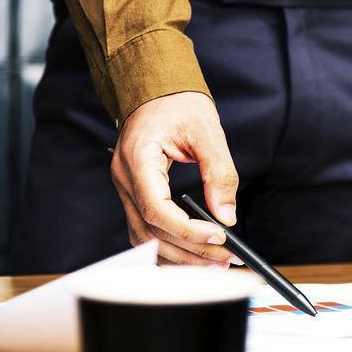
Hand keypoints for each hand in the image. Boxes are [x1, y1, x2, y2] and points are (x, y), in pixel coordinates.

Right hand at [111, 92, 240, 268]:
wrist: (155, 88)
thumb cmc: (177, 102)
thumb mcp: (207, 131)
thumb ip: (219, 173)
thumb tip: (226, 215)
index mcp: (138, 159)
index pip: (157, 209)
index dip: (188, 230)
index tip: (218, 238)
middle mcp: (125, 178)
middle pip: (151, 231)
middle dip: (190, 251)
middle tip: (225, 259)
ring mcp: (126, 188)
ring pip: (144, 238)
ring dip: (179, 256)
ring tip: (213, 263)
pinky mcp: (134, 194)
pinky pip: (145, 230)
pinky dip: (168, 246)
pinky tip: (192, 253)